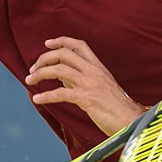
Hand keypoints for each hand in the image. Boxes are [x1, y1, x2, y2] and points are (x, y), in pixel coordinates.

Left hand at [25, 37, 148, 133]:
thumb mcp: (102, 87)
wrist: (132, 120)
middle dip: (44, 58)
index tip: (47, 43)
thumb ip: (83, 78)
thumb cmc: (118, 107)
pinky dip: (45, 96)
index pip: (79, 45)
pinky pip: (60, 93)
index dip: (61, 41)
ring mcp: (90, 84)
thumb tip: (62, 76)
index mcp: (99, 67)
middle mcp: (94, 71)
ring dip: (40, 73)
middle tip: (33, 68)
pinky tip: (37, 99)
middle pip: (64, 54)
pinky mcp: (87, 98)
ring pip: (59, 69)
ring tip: (29, 80)